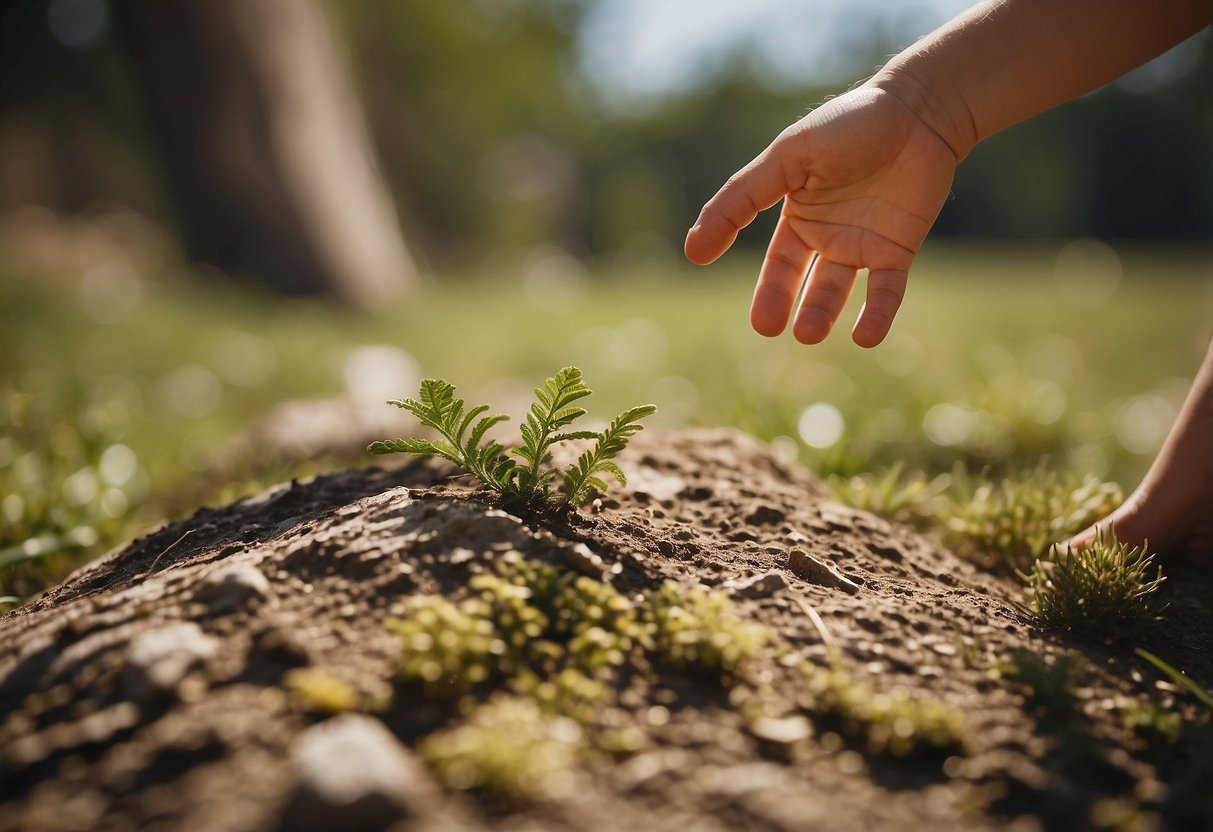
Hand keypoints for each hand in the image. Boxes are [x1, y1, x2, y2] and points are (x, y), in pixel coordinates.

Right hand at [685, 85, 957, 346]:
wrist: (919, 111)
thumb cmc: (849, 125)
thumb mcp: (787, 157)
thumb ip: (741, 198)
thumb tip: (694, 250)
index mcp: (799, 215)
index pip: (775, 261)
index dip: (761, 286)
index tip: (743, 303)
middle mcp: (827, 236)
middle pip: (798, 280)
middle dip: (782, 304)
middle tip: (768, 328)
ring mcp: (863, 245)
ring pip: (837, 290)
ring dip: (821, 312)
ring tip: (808, 333)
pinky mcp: (898, 251)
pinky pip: (885, 291)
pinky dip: (876, 315)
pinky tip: (865, 338)